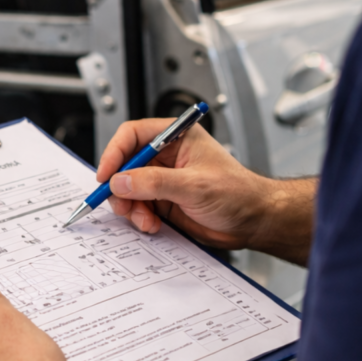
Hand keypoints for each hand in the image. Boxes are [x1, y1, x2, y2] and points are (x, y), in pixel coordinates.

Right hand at [97, 120, 316, 264]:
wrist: (254, 222)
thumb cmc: (239, 194)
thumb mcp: (194, 186)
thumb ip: (155, 183)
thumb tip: (121, 181)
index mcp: (176, 137)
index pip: (133, 136)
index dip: (115, 153)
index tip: (107, 175)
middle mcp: (166, 157)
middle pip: (125, 164)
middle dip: (120, 186)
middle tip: (121, 203)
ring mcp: (163, 180)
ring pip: (128, 189)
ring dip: (130, 207)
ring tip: (145, 219)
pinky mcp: (163, 202)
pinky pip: (138, 207)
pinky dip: (139, 218)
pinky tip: (153, 224)